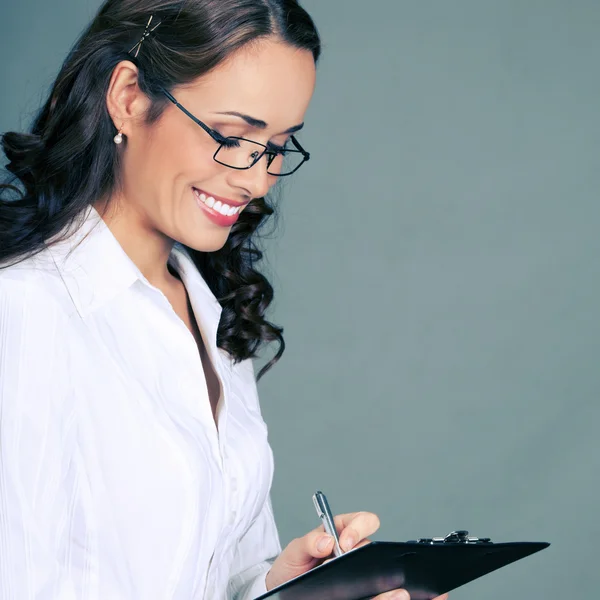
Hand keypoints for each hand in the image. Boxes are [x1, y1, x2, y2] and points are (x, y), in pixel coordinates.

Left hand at [265, 511, 448, 599]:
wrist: (286, 593)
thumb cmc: (292, 570)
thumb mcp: (293, 554)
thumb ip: (306, 543)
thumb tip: (326, 540)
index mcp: (342, 535)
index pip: (361, 521)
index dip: (357, 527)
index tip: (344, 543)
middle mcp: (358, 554)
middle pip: (381, 549)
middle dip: (385, 557)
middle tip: (375, 570)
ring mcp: (365, 577)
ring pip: (389, 576)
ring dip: (397, 584)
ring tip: (398, 594)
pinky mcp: (367, 593)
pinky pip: (386, 594)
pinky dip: (400, 597)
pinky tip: (407, 599)